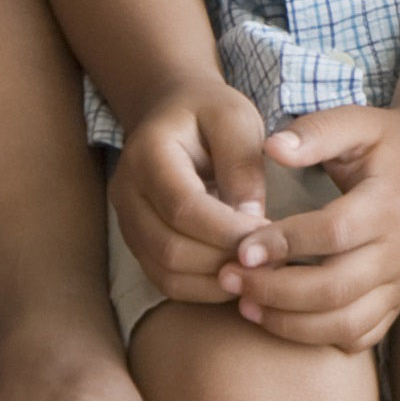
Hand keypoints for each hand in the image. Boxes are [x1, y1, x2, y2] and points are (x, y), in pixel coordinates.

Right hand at [114, 79, 279, 309]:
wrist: (172, 112)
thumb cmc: (210, 112)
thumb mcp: (236, 119)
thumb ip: (243, 165)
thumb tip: (252, 221)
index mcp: (148, 154)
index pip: (183, 207)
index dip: (228, 229)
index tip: (272, 232)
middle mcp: (127, 192)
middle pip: (170, 247)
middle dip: (225, 259)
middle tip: (272, 258)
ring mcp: (127, 222)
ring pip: (166, 272)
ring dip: (217, 280)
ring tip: (259, 269)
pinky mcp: (139, 244)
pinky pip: (166, 281)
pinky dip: (204, 288)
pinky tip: (239, 274)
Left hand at [229, 104, 399, 351]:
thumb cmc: (384, 144)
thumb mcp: (356, 122)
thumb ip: (315, 132)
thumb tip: (271, 148)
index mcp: (388, 204)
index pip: (333, 233)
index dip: (284, 244)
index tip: (241, 247)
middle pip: (335, 288)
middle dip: (275, 291)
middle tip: (229, 279)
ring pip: (345, 323)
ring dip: (290, 323)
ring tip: (245, 305)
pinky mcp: (397, 302)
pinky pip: (358, 337)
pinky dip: (317, 338)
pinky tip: (279, 319)